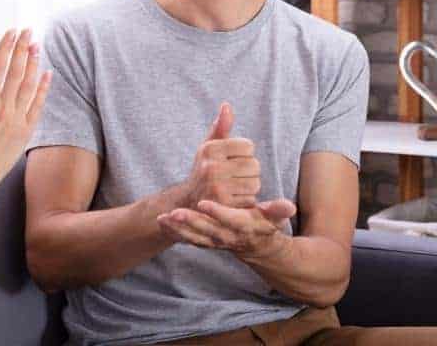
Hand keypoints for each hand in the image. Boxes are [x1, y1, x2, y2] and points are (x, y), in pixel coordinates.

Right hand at [0, 29, 51, 191]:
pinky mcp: (26, 131)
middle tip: (28, 31)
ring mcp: (17, 120)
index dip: (6, 47)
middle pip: (17, 71)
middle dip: (23, 49)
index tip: (12, 32)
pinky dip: (44, 88)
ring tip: (37, 45)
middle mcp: (3, 109)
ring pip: (29, 86)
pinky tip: (48, 74)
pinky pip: (38, 105)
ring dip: (34, 64)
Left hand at [157, 198, 296, 260]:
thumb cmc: (265, 227)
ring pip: (195, 236)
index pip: (231, 221)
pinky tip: (161, 221)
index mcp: (244, 227)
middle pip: (208, 230)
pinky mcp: (206, 242)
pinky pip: (189, 239)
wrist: (257, 248)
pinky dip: (175, 232)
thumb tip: (289, 206)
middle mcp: (228, 237)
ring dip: (178, 228)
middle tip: (175, 212)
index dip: (218, 213)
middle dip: (191, 222)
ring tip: (162, 218)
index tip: (204, 203)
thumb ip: (277, 210)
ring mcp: (215, 242)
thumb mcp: (273, 218)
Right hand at [179, 103, 259, 208]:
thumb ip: (221, 127)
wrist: (188, 202)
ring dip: (249, 187)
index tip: (232, 160)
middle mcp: (212, 166)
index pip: (248, 146)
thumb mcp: (208, 147)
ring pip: (255, 183)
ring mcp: (217, 187)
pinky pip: (250, 199)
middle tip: (234, 176)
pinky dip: (245, 201)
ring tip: (234, 188)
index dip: (244, 154)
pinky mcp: (224, 205)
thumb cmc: (204, 170)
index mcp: (210, 149)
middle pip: (254, 165)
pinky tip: (233, 199)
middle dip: (248, 171)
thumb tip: (227, 105)